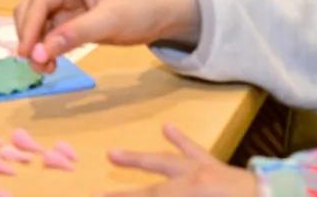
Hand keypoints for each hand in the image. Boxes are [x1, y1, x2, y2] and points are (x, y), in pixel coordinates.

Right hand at [13, 0, 199, 72]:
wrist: (164, 14)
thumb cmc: (140, 9)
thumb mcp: (110, 21)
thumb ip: (76, 34)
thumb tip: (39, 52)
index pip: (39, 1)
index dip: (29, 29)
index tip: (26, 56)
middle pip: (30, 11)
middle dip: (29, 37)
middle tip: (39, 66)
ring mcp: (65, 5)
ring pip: (36, 25)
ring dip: (35, 46)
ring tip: (46, 69)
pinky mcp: (71, 21)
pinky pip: (48, 35)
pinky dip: (46, 49)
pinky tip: (53, 64)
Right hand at [102, 124, 259, 196]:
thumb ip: (175, 194)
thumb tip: (157, 193)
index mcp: (191, 194)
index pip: (151, 196)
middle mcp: (193, 181)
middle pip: (153, 189)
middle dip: (126, 192)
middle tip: (97, 194)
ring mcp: (206, 171)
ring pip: (166, 163)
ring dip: (139, 160)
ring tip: (115, 153)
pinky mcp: (219, 167)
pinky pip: (196, 151)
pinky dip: (181, 140)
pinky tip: (167, 127)